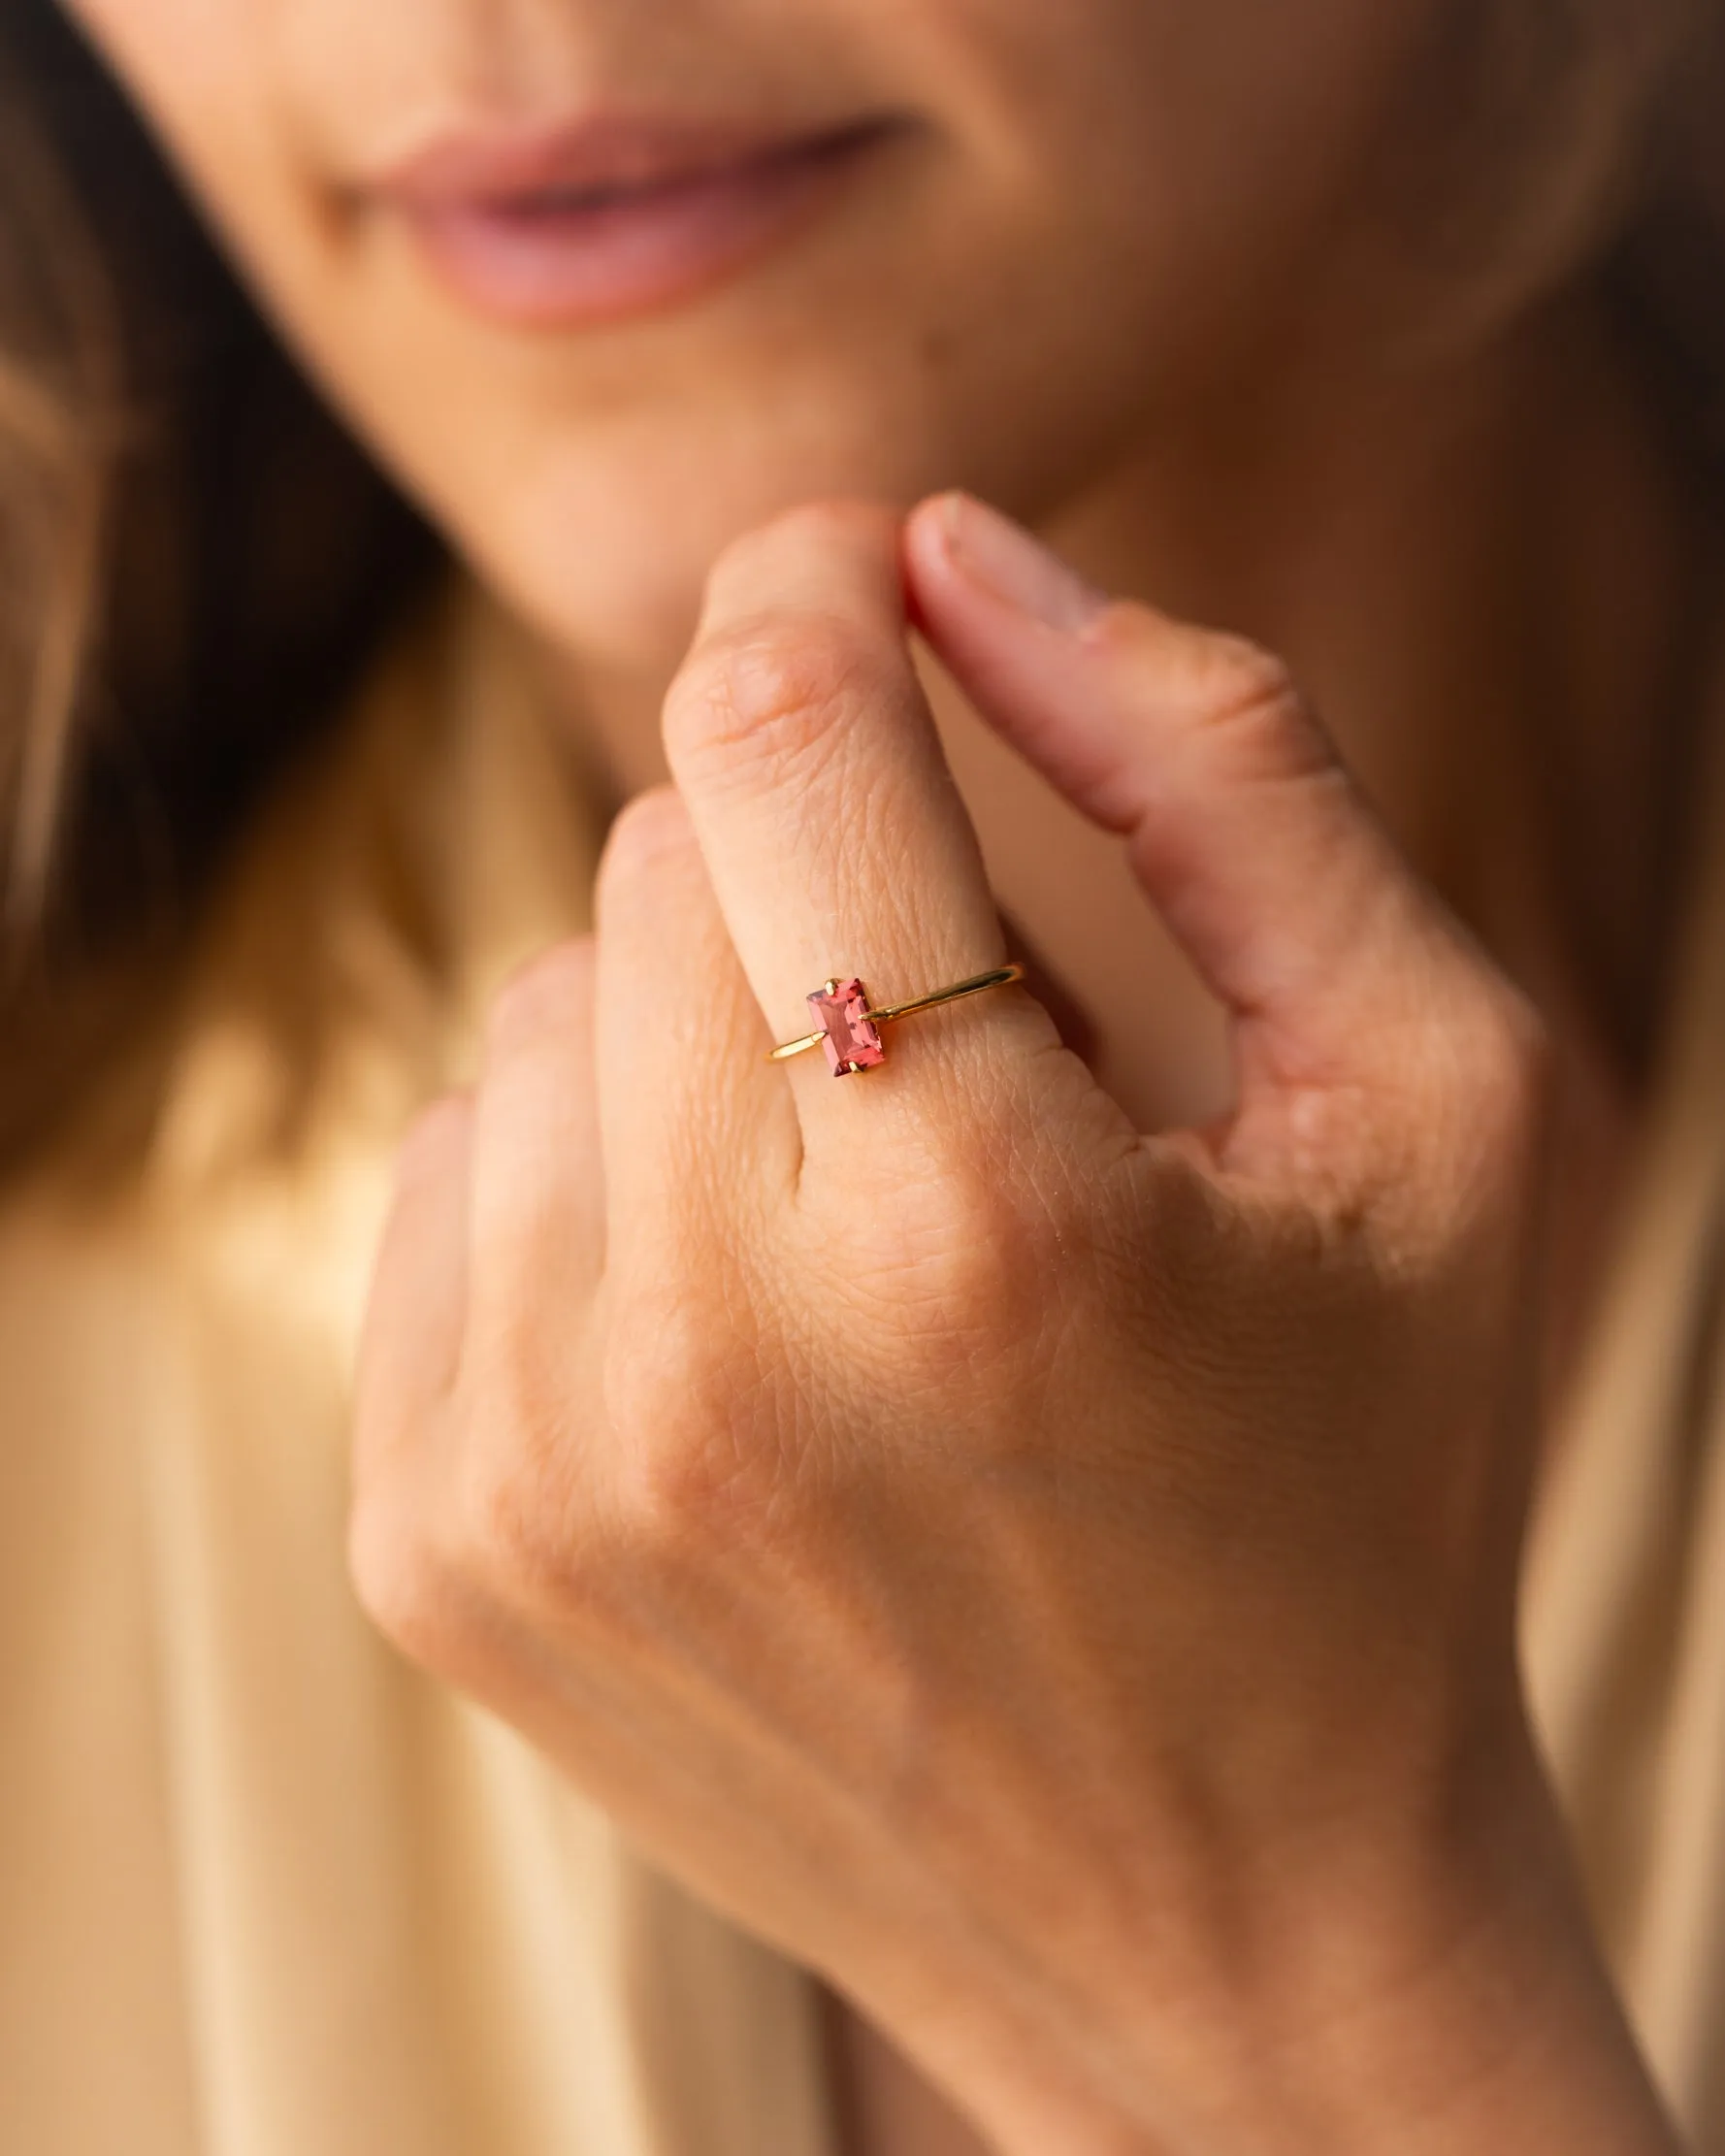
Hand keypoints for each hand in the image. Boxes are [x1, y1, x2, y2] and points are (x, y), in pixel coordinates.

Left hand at [352, 497, 1672, 2153]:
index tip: (858, 563)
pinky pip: (454, 1176)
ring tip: (882, 1199)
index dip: (815, 588)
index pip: (775, 733)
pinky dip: (601, 1173)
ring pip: (538, 1011)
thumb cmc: (1377, 1491)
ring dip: (708, 1027)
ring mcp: (533, 1475)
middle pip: (652, 860)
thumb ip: (1223, 767)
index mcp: (987, 1225)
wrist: (1231, 1929)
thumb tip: (956, 559)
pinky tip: (755, 1304)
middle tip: (978, 1018)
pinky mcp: (437, 1554)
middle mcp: (709, 1360)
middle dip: (815, 857)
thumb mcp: (1438, 1099)